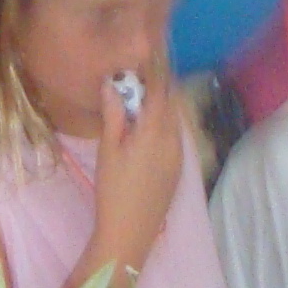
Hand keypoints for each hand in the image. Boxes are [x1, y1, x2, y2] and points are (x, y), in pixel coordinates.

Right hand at [89, 63, 186, 280]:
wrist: (131, 232)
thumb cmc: (113, 191)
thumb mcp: (108, 150)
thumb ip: (114, 115)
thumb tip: (111, 84)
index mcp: (156, 131)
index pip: (160, 90)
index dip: (155, 70)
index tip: (147, 54)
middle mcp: (174, 139)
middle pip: (171, 103)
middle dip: (158, 87)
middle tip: (139, 77)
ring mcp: (179, 155)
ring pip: (174, 120)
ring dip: (162, 106)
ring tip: (141, 100)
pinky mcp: (178, 169)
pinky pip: (175, 136)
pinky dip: (164, 124)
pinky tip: (147, 129)